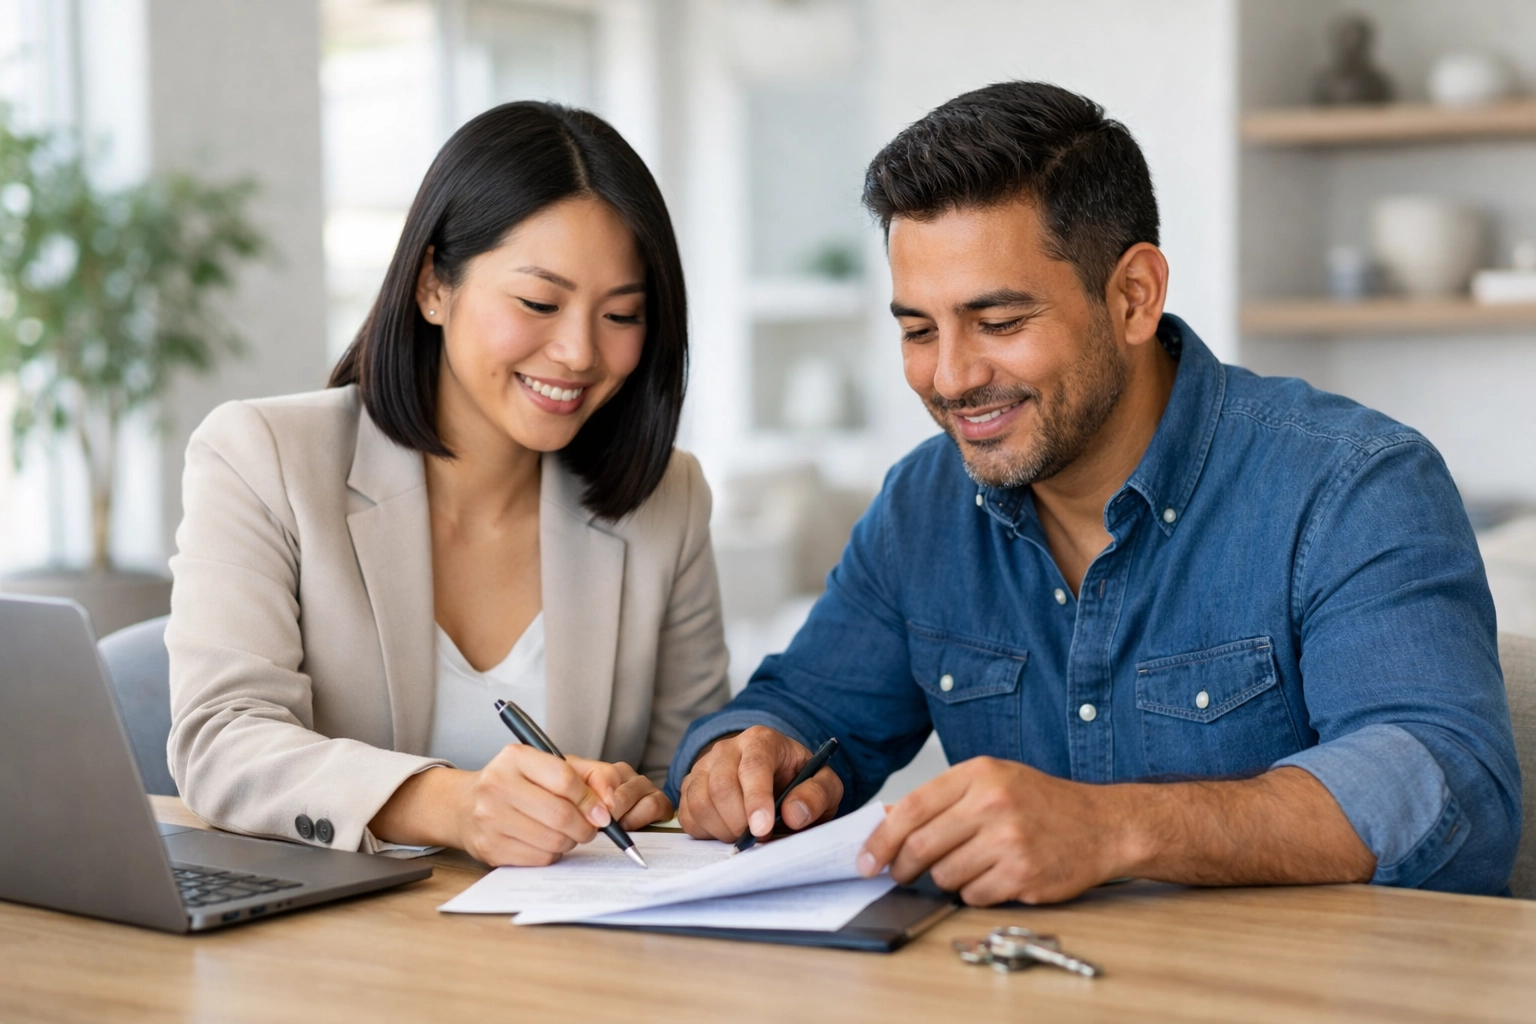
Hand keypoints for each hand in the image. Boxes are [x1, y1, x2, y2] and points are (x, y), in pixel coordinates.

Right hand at [455, 747, 668, 866]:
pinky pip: (538, 858)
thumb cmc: (517, 783)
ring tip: (567, 833)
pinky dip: (553, 853)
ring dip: (570, 841)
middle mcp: (497, 785)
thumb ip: (587, 776)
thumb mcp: (548, 765)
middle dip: (585, 826)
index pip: (565, 779)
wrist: (466, 805)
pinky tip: (546, 842)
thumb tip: (609, 805)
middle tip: (591, 828)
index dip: (590, 800)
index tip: (602, 812)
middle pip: (560, 814)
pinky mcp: (489, 847)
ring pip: (552, 840)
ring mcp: (489, 818)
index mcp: (515, 757)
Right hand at [677, 726, 843, 841]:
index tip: (762, 829)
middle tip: (757, 838)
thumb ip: (816, 796)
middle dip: (739, 821)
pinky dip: (706, 831)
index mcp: (762, 741)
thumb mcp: (824, 785)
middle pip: (721, 785)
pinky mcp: (690, 786)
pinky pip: (687, 814)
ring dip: (722, 829)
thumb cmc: (800, 781)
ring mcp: (704, 766)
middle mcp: (728, 748)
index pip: (753, 766)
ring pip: (699, 801)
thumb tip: (794, 814)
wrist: (777, 778)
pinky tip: (727, 830)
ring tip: (744, 834)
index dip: (756, 800)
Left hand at [856, 756, 1117, 905]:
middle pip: (921, 846)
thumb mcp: (991, 781)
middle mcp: (993, 804)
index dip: (880, 839)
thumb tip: (884, 823)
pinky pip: (973, 896)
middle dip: (901, 867)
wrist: (1103, 825)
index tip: (866, 860)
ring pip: (945, 876)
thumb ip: (941, 800)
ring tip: (968, 865)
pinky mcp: (1023, 875)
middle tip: (898, 874)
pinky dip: (975, 893)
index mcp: (979, 774)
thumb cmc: (1042, 803)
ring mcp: (1009, 841)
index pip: (911, 809)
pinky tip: (994, 877)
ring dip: (946, 879)